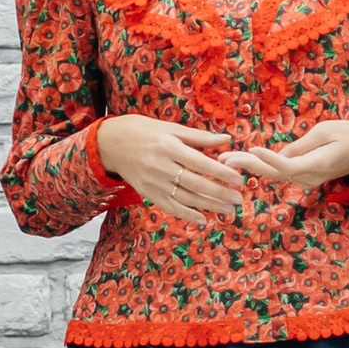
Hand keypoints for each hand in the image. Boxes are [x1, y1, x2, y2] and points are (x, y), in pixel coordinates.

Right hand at [95, 118, 251, 224]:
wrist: (110, 144)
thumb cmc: (142, 131)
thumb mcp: (169, 128)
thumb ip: (198, 137)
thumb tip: (226, 139)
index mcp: (169, 147)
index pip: (201, 163)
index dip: (221, 172)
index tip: (239, 178)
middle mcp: (161, 167)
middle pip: (196, 184)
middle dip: (220, 193)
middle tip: (239, 199)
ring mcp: (154, 182)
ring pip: (186, 198)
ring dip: (209, 206)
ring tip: (228, 210)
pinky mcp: (148, 193)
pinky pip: (170, 207)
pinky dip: (187, 214)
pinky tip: (203, 219)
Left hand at [228, 120, 348, 193]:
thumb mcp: (327, 131)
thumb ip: (302, 145)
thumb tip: (280, 156)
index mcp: (317, 164)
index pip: (289, 165)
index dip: (269, 159)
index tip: (252, 150)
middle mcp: (309, 177)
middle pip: (274, 173)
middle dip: (248, 165)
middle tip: (223, 160)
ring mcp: (305, 179)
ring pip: (273, 174)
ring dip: (249, 166)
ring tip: (224, 159)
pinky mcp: (302, 175)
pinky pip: (278, 172)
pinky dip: (259, 166)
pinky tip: (240, 162)